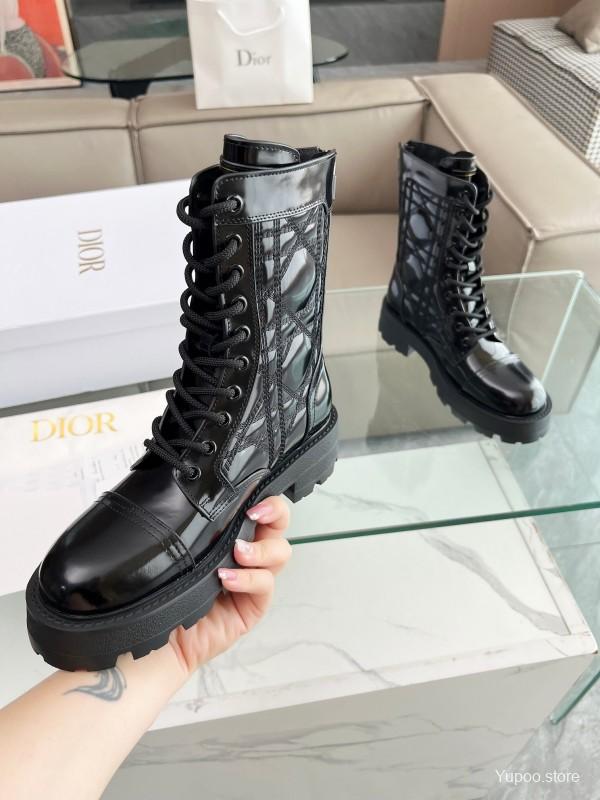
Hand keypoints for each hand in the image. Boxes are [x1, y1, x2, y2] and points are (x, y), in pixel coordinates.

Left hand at [167, 495, 291, 675]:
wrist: (158, 637)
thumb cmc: (164, 590)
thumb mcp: (180, 550)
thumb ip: (197, 528)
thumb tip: (199, 496)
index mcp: (230, 534)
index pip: (257, 507)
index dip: (263, 497)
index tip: (251, 496)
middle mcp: (247, 554)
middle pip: (279, 525)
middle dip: (275, 512)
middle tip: (255, 514)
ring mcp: (254, 579)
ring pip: (280, 553)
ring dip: (261, 550)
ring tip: (239, 553)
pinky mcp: (254, 606)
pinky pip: (265, 585)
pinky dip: (250, 579)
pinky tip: (228, 579)